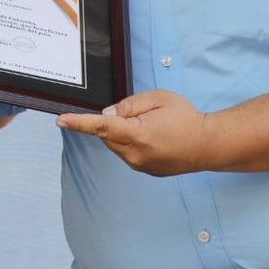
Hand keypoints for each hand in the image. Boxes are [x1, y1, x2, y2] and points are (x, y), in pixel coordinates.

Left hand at [56, 88, 209, 175]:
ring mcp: (139, 165)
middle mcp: (136, 154)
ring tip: (151, 126)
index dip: (79, 122)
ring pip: (115, 144)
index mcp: (138, 135)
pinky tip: (152, 137)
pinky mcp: (143, 170)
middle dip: (113, 122)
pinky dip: (130, 142)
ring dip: (122, 133)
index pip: (101, 126)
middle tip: (140, 114)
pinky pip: (125, 152)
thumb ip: (128, 105)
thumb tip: (107, 115)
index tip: (61, 119)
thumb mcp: (158, 98)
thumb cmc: (185, 117)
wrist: (207, 144)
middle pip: (107, 135)